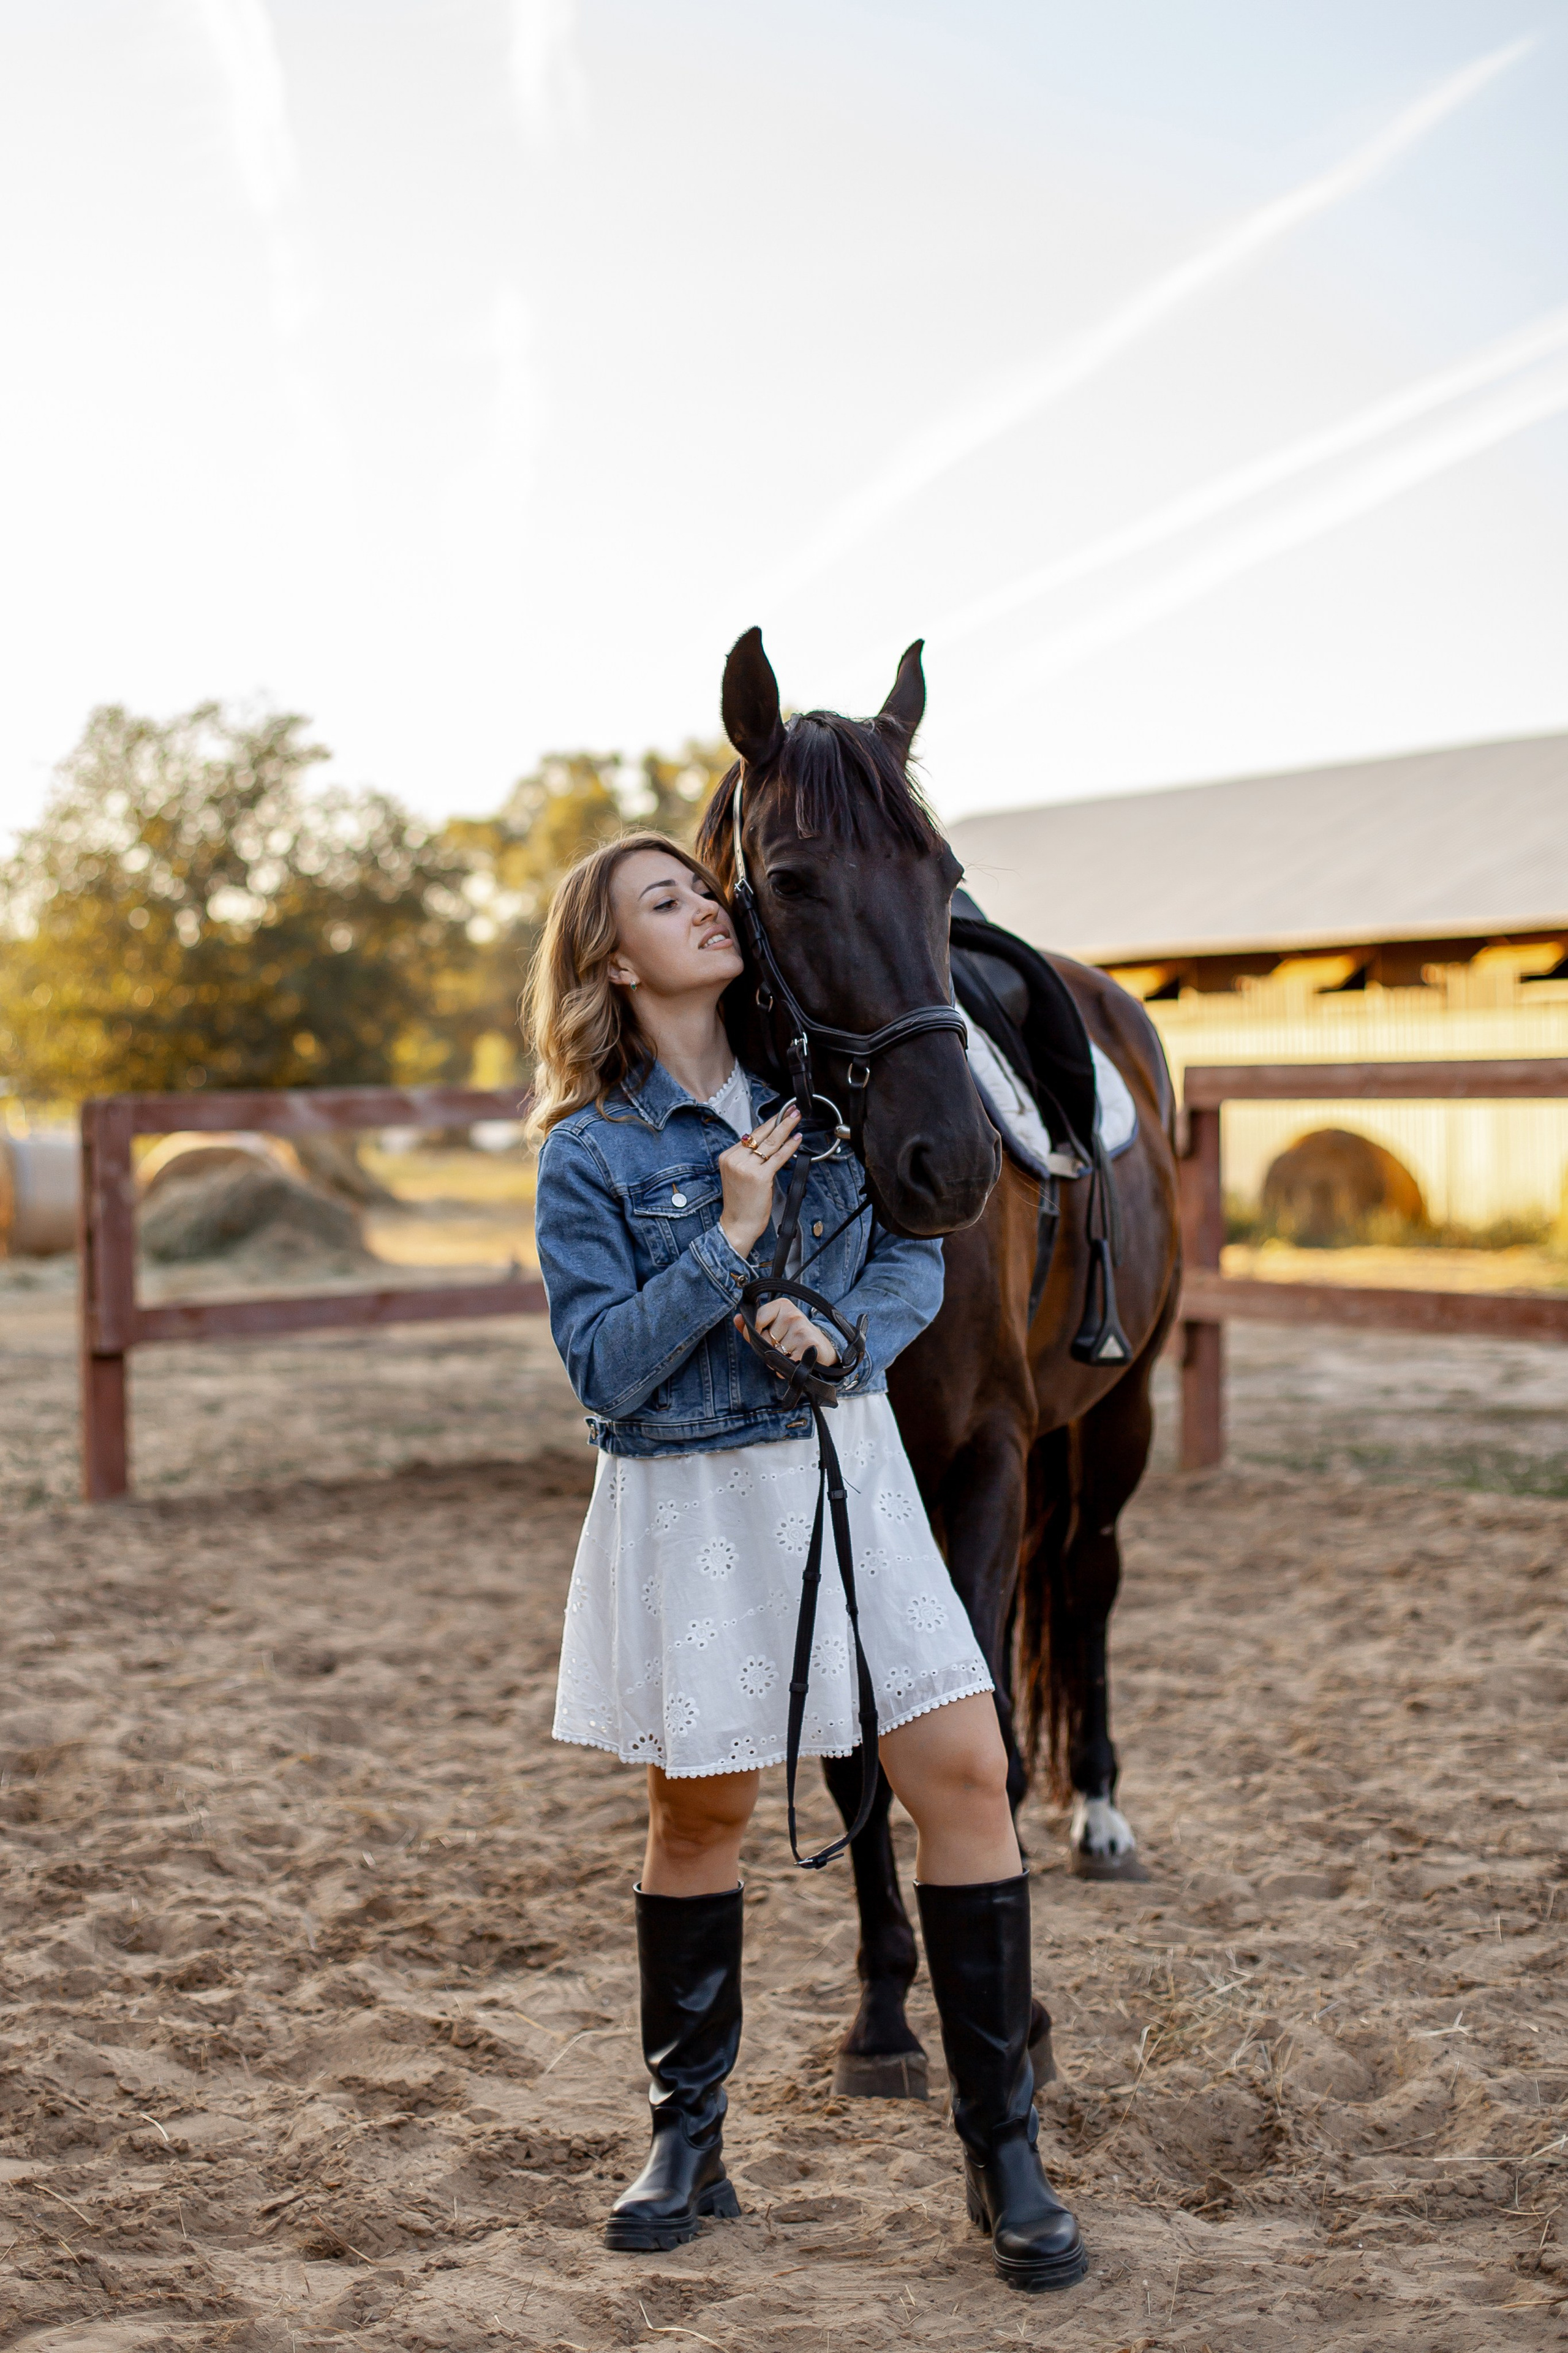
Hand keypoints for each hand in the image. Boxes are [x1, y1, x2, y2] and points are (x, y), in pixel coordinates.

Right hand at [717, 1102, 799, 1256]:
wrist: (738, 1224)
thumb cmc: (741, 1202)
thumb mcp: (738, 1175)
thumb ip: (748, 1159)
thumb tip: (767, 1143)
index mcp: (727, 1157)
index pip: (750, 1135)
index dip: (767, 1124)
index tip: (779, 1114)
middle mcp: (735, 1159)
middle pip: (760, 1134)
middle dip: (778, 1120)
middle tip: (791, 1110)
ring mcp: (746, 1168)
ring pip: (770, 1143)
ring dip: (786, 1128)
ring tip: (796, 1118)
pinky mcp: (760, 1177)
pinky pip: (778, 1157)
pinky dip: (789, 1147)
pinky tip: (797, 1139)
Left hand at [742, 1296, 839, 1366]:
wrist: (823, 1347)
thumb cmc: (793, 1336)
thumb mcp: (775, 1325)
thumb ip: (753, 1323)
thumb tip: (737, 1319)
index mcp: (782, 1305)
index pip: (756, 1320)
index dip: (754, 1333)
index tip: (764, 1335)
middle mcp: (793, 1315)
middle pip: (764, 1340)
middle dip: (767, 1349)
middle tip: (782, 1346)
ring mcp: (801, 1330)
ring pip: (773, 1354)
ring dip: (777, 1360)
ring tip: (790, 1353)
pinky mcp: (808, 1346)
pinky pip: (785, 1365)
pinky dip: (785, 1370)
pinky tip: (795, 1361)